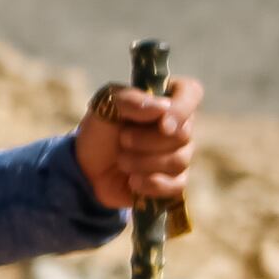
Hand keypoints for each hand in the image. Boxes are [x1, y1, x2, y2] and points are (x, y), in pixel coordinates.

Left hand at [77, 74, 202, 217]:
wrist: (87, 168)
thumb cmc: (100, 130)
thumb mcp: (105, 107)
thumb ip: (130, 100)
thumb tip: (162, 108)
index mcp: (166, 99)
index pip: (191, 92)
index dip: (181, 109)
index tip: (162, 124)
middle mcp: (178, 126)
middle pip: (183, 134)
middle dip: (147, 141)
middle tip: (123, 140)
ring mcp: (179, 155)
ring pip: (179, 161)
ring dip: (143, 162)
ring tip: (122, 160)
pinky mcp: (173, 182)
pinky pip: (177, 186)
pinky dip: (151, 184)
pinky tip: (133, 181)